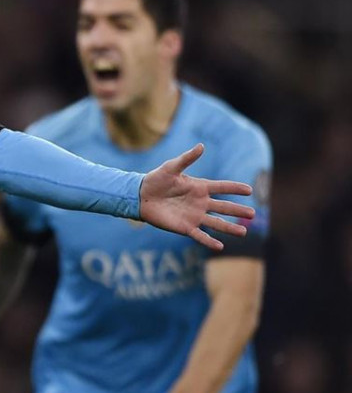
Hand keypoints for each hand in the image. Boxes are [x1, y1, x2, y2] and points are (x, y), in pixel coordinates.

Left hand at [139, 144, 253, 250]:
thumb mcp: (171, 167)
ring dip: (229, 227)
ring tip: (244, 232)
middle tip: (253, 214)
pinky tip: (220, 246)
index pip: (222, 187)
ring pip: (216, 223)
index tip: (249, 190)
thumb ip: (187, 159)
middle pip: (224, 207)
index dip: (235, 188)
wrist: (140, 196)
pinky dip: (209, 241)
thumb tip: (201, 146)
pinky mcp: (185, 227)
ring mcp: (194, 216)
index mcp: (200, 187)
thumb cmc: (156, 179)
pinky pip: (199, 235)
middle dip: (238, 210)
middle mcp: (200, 202)